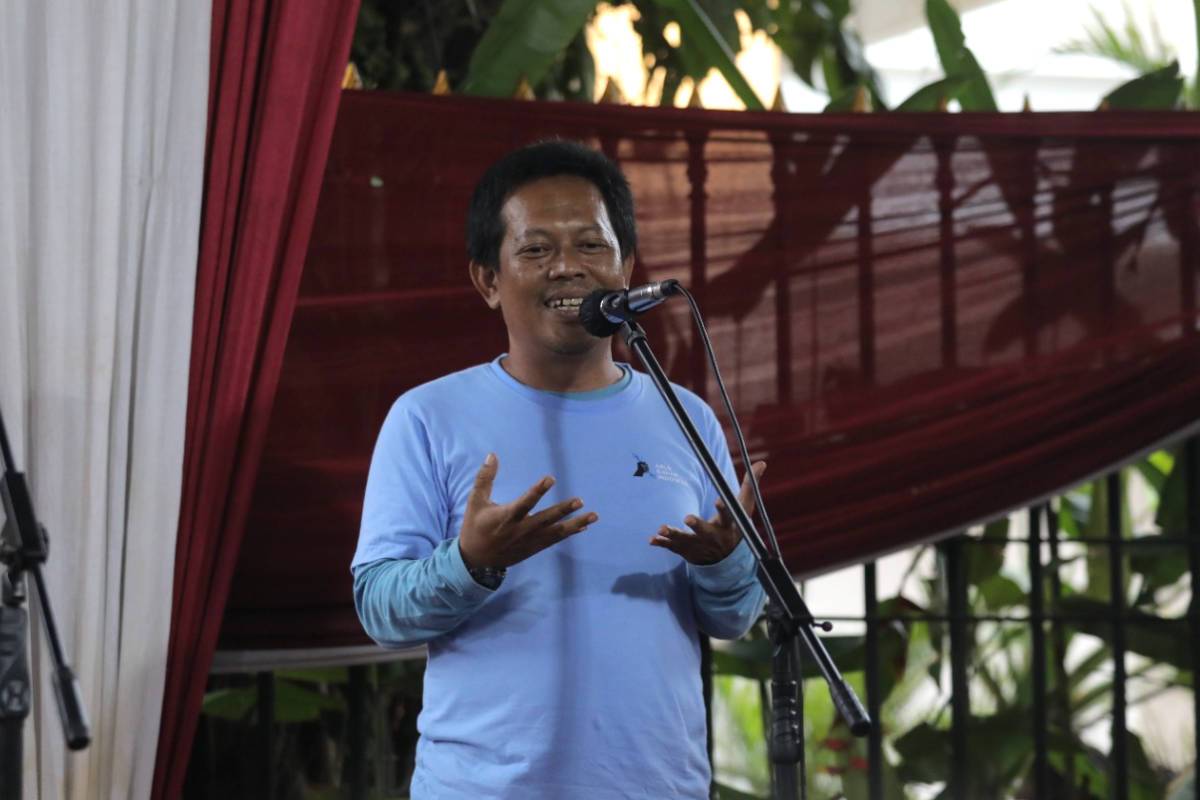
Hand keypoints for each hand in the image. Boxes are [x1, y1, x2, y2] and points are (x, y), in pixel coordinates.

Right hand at [457, 453, 596, 568]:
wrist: (475, 560)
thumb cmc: (475, 527)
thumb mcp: (475, 501)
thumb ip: (485, 478)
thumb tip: (492, 455)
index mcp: (506, 517)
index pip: (524, 503)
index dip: (537, 491)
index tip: (550, 478)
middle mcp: (520, 530)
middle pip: (545, 519)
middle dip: (563, 510)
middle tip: (580, 501)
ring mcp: (529, 541)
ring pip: (555, 532)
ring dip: (575, 524)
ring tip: (593, 516)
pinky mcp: (534, 548)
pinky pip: (554, 540)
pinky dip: (569, 533)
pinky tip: (583, 526)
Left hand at [649, 461, 766, 564]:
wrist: (726, 558)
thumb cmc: (735, 524)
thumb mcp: (745, 507)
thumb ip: (751, 485)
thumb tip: (762, 462)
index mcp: (728, 525)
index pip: (728, 516)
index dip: (724, 509)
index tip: (720, 501)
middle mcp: (713, 536)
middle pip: (705, 531)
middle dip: (697, 526)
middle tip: (688, 518)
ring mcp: (699, 545)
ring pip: (686, 541)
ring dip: (674, 535)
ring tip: (662, 528)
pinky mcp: (686, 550)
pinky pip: (673, 548)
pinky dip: (663, 543)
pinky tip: (652, 539)